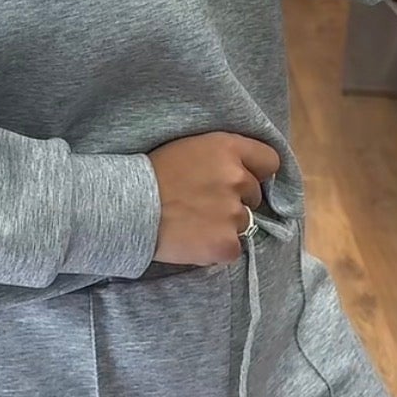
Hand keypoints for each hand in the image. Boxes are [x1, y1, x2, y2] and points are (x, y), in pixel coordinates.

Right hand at [149, 132, 279, 265]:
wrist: (127, 207)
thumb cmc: (152, 174)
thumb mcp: (190, 147)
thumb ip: (221, 157)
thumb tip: (244, 171)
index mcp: (228, 149)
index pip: (269, 160)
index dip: (258, 172)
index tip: (246, 179)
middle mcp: (237, 178)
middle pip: (254, 195)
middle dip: (235, 200)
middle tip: (203, 203)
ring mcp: (233, 213)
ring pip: (243, 223)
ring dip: (224, 225)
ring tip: (193, 222)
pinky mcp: (226, 244)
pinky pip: (233, 249)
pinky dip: (217, 248)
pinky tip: (194, 239)